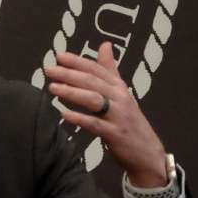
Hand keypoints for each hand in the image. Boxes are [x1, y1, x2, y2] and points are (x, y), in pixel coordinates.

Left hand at [42, 42, 167, 186]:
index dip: (78, 61)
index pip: (97, 69)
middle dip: (70, 74)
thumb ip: (110, 70)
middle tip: (49, 70)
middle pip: (93, 82)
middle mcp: (120, 98)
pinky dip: (79, 118)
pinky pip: (95, 124)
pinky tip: (63, 114)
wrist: (148, 153)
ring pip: (94, 99)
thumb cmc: (129, 121)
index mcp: (119, 87)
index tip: (59, 56)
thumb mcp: (121, 93)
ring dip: (72, 92)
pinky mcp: (116, 134)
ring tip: (52, 88)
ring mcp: (119, 116)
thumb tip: (105, 45)